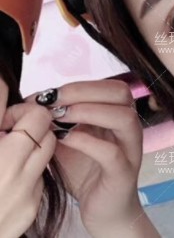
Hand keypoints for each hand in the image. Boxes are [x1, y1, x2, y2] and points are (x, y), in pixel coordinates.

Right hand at [0, 103, 55, 237]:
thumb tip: (3, 84)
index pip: (34, 113)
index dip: (21, 109)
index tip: (6, 118)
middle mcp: (8, 171)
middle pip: (45, 127)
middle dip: (29, 124)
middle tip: (7, 133)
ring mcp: (23, 192)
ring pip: (47, 151)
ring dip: (32, 146)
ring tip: (6, 155)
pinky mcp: (30, 210)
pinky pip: (41, 178)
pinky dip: (28, 173)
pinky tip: (5, 180)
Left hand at [27, 80, 159, 237]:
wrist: (103, 209)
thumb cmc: (87, 171)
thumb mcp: (70, 140)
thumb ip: (59, 121)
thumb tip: (35, 102)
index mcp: (120, 114)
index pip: (109, 86)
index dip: (79, 85)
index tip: (47, 94)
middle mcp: (130, 127)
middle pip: (121, 93)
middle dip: (84, 91)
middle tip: (53, 101)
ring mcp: (131, 149)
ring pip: (123, 118)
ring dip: (89, 111)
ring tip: (60, 117)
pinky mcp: (124, 173)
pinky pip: (111, 152)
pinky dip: (87, 142)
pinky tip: (65, 140)